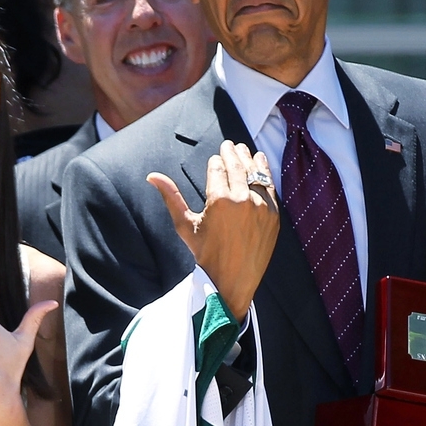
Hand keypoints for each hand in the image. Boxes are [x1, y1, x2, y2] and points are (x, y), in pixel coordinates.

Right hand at [147, 140, 279, 320]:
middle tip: (230, 144)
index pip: (217, 169)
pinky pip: (269, 188)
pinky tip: (261, 162)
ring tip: (245, 149)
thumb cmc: (204, 254)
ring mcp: (261, 207)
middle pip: (237, 167)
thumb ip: (171, 197)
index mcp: (219, 200)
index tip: (216, 157)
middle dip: (232, 153)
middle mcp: (242, 200)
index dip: (216, 162)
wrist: (231, 281)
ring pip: (255, 174)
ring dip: (250, 159)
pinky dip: (265, 173)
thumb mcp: (185, 225)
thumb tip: (152, 176)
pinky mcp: (274, 216)